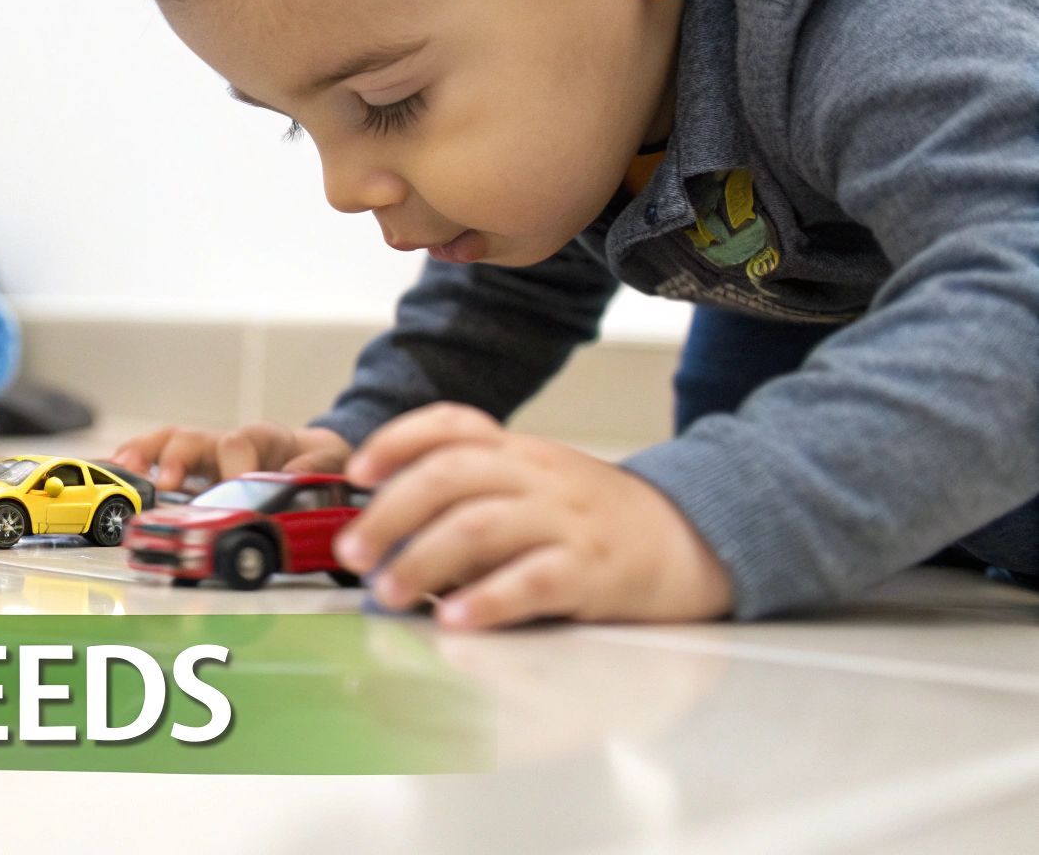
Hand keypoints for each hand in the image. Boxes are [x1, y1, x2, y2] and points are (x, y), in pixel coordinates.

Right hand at [111, 422, 351, 491]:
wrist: (314, 456)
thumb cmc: (317, 462)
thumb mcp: (330, 464)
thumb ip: (314, 469)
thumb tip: (289, 481)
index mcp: (263, 439)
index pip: (239, 443)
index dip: (232, 466)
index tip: (231, 487)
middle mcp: (227, 442)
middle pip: (194, 438)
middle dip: (177, 458)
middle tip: (167, 482)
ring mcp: (206, 455)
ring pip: (169, 443)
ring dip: (144, 455)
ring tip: (123, 470)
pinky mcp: (194, 471)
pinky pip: (157, 458)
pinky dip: (135, 462)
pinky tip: (115, 470)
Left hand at [333, 403, 732, 629]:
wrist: (691, 540)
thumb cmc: (593, 522)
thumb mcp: (533, 489)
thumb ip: (468, 503)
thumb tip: (386, 541)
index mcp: (517, 452)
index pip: (451, 424)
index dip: (397, 440)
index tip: (357, 472)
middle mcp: (536, 476)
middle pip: (450, 476)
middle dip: (389, 514)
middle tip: (352, 554)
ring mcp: (565, 521)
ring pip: (479, 526)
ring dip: (422, 560)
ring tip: (387, 594)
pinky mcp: (591, 571)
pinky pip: (533, 580)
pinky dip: (488, 599)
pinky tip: (456, 619)